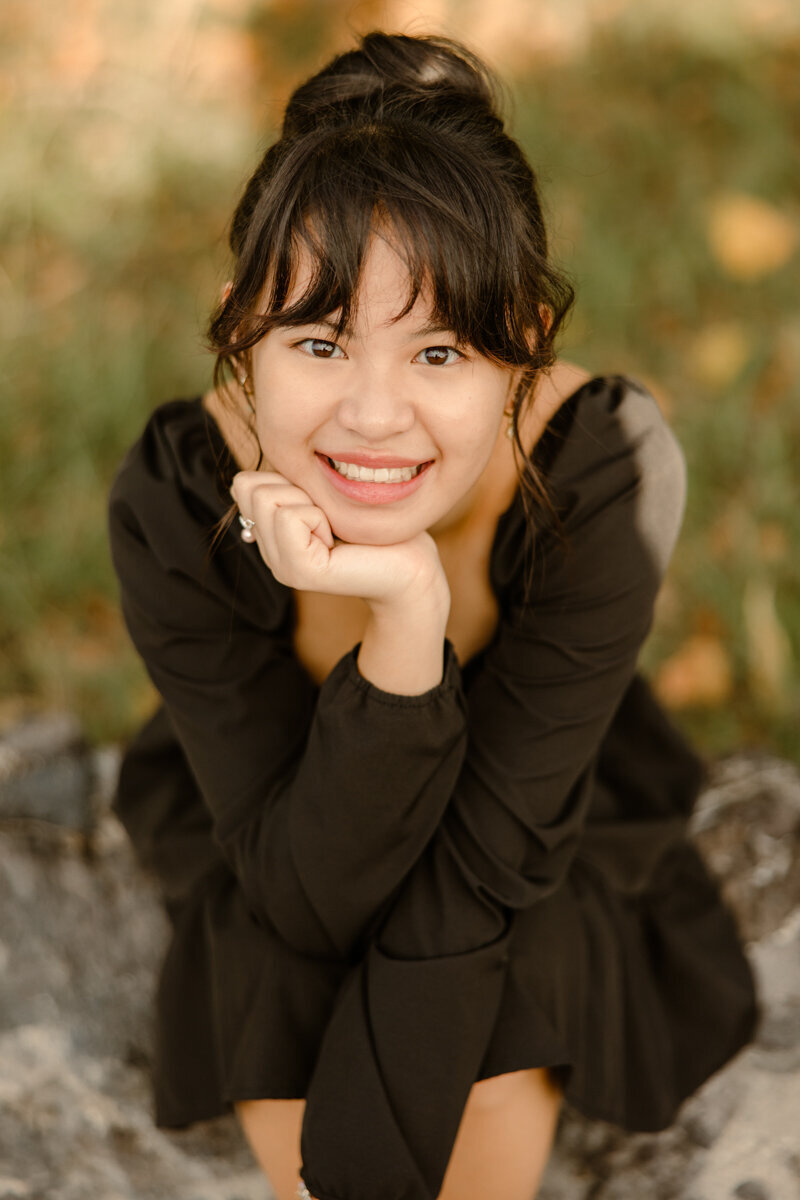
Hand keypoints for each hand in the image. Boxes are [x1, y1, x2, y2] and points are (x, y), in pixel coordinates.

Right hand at [231, 470, 449, 611]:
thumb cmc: (376, 525)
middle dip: (295, 487)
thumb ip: (286, 486)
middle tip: (329, 518)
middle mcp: (270, 555)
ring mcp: (282, 567)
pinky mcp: (300, 572)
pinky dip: (319, 517)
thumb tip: (242, 483)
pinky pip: (290, 517)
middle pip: (250, 488)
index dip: (286, 479)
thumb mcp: (322, 496)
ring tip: (334, 530)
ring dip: (309, 502)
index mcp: (273, 537)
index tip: (321, 505)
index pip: (245, 484)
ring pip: (267, 498)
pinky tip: (338, 542)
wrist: (411, 567)